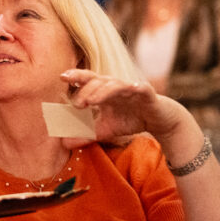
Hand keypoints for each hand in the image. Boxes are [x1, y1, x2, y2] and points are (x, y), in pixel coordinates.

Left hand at [59, 69, 186, 144]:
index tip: (62, 76)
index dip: (76, 76)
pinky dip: (136, 87)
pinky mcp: (146, 92)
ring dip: (102, 91)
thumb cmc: (130, 119)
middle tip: (76, 103)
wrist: (158, 119)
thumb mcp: (105, 130)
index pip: (87, 81)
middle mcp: (114, 87)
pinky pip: (141, 88)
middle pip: (98, 80)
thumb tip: (63, 144)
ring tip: (91, 101)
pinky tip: (132, 87)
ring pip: (115, 84)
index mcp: (103, 91)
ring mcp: (130, 88)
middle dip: (86, 89)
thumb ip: (86, 134)